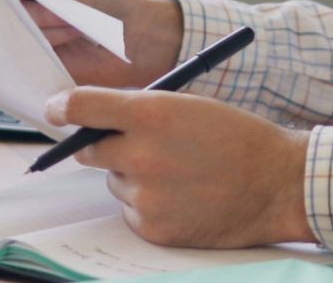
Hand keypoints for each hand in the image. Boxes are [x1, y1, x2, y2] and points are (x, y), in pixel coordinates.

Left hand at [46, 88, 312, 248]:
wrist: (277, 184)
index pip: (83, 107)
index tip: (55, 109)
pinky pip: (132, 211)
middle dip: (102, 144)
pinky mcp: (153, 227)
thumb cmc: (238, 138)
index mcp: (152, 113)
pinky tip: (183, 195)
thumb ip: (141, 109)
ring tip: (179, 172)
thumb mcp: (189, 105)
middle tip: (131, 143)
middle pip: (89, 149)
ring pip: (115, 182)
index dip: (62, 107)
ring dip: (133, 176)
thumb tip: (96, 118)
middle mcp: (142, 155)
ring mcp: (146, 195)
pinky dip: (149, 203)